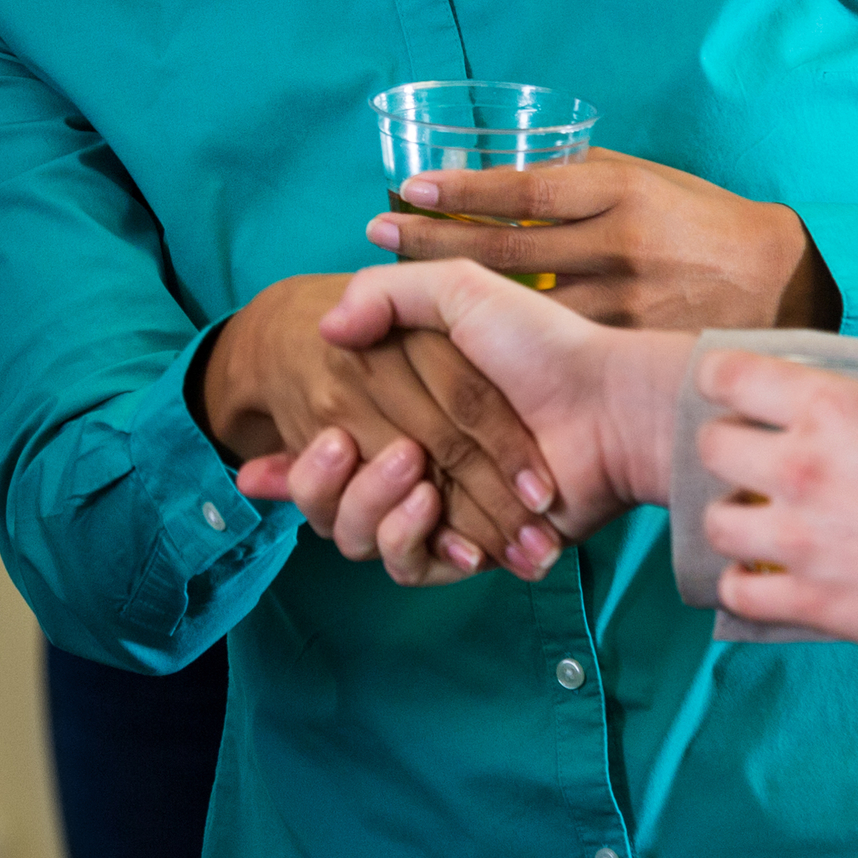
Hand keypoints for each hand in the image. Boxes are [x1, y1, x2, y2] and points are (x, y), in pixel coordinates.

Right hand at [246, 261, 690, 534]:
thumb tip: (325, 329)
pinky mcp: (472, 547)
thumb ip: (386, 295)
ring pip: (358, 539)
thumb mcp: (457, 292)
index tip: (251, 465)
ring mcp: (441, 512)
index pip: (323, 451)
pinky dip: (411, 541)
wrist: (606, 402)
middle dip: (316, 482)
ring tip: (408, 468)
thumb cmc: (537, 341)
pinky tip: (430, 507)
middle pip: (328, 503)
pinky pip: (412, 566)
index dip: (290, 458)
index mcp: (401, 417)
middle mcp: (412, 468)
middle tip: (335, 443)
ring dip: (364, 507)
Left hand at [369, 148, 833, 332]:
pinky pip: (551, 342)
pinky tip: (455, 338)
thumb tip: (504, 178)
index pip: (524, 190)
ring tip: (394, 280)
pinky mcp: (625, 346)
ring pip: (517, 299)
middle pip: (505, 246)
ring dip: (452, 290)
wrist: (779, 285)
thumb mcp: (647, 181)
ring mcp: (619, 302)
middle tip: (375, 230)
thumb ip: (581, 180)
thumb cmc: (704, 224)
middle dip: (432, 238)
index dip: (461, 190)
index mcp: (619, 192)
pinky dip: (499, 339)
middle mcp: (615, 246)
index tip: (409, 187)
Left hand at [694, 349, 857, 656]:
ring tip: (753, 520)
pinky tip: (759, 578)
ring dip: (730, 517)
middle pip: (711, 447)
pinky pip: (738, 592)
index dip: (721, 377)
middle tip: (749, 457)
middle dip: (725, 448)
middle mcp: (802, 467)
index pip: (733, 375)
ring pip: (714, 522)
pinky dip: (741, 587)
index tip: (725, 384)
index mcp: (836, 409)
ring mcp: (797, 538)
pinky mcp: (808, 599)